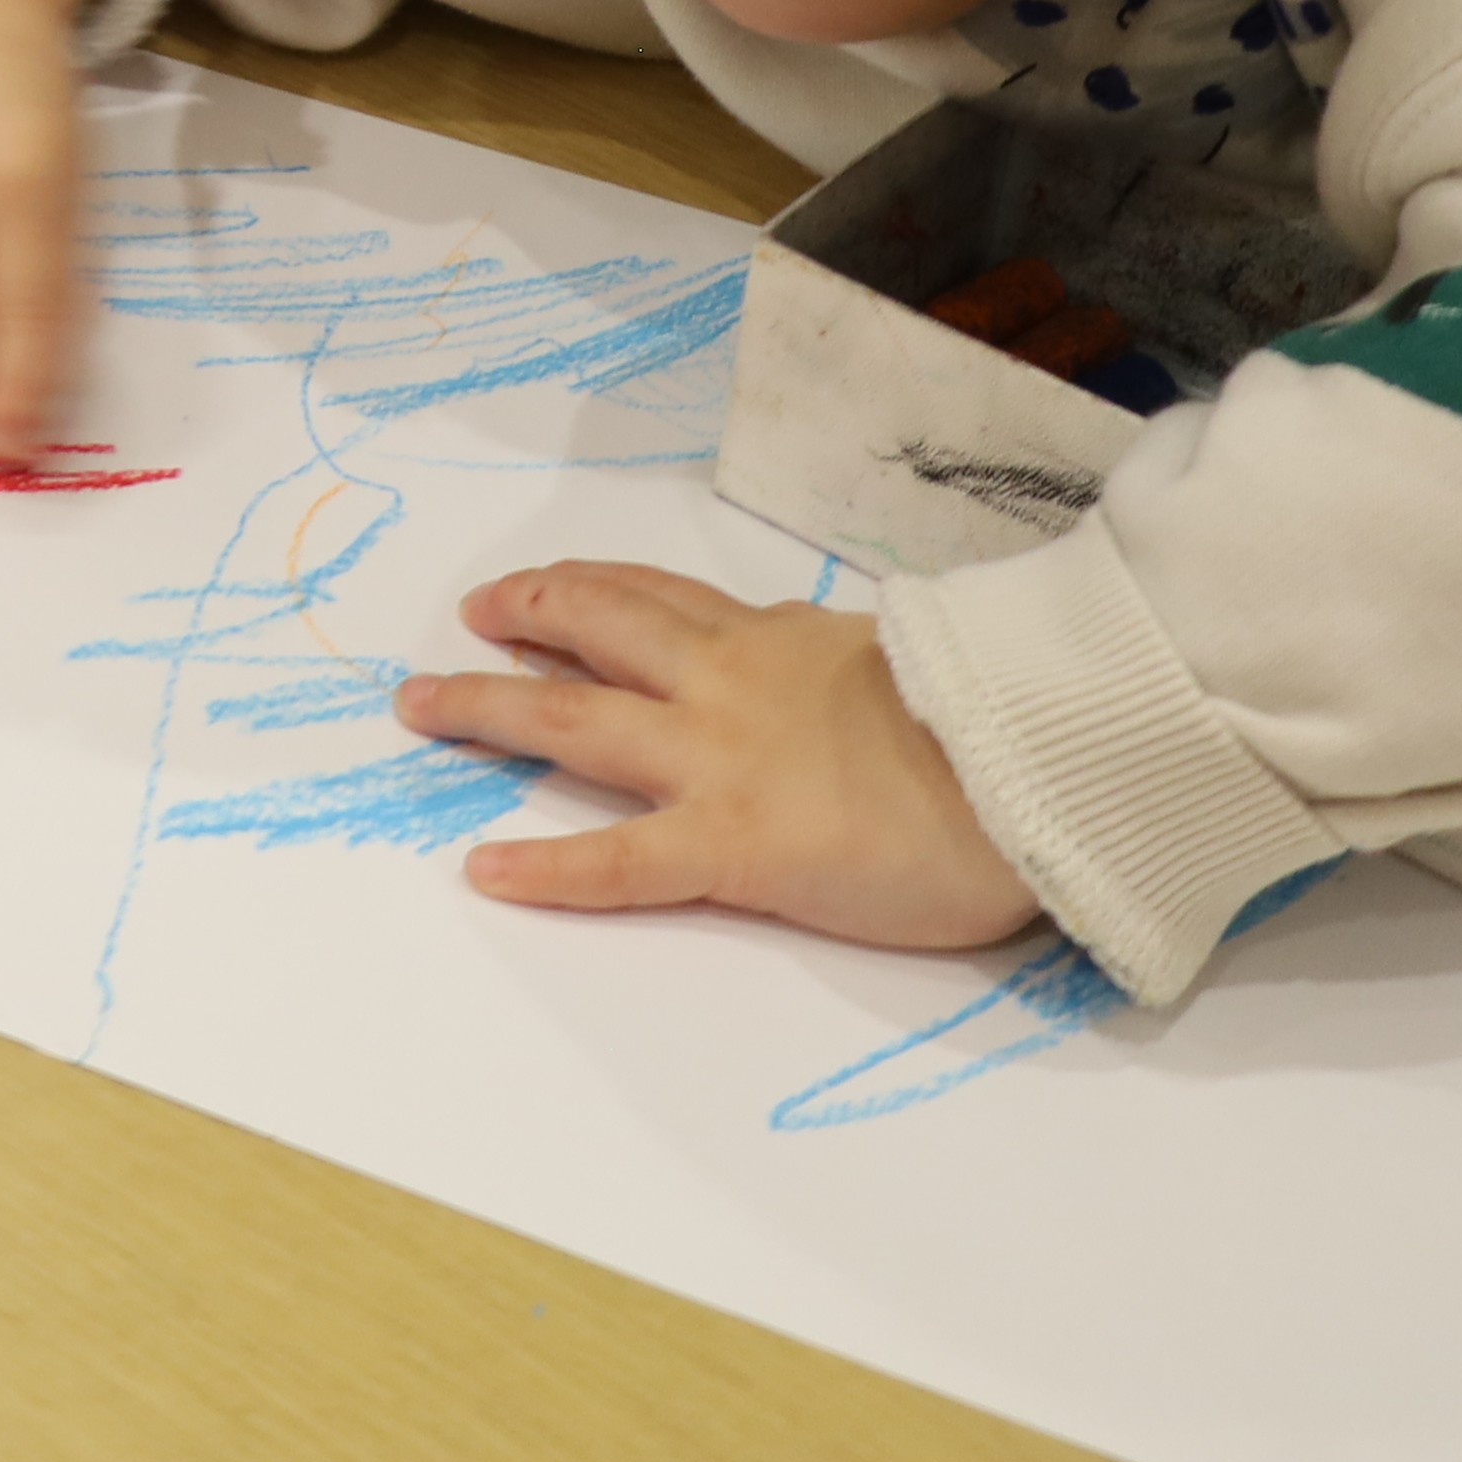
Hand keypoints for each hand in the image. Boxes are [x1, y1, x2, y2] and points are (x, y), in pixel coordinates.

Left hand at [397, 566, 1039, 954]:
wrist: (1039, 773)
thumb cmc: (1000, 733)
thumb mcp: (912, 670)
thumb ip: (847, 670)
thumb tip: (835, 678)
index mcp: (778, 641)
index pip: (662, 600)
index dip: (591, 589)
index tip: (543, 588)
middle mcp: (728, 682)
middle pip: (595, 629)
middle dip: (521, 617)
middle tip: (469, 620)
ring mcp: (719, 758)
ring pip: (574, 717)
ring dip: (487, 705)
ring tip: (422, 708)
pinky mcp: (733, 843)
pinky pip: (618, 859)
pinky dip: (546, 868)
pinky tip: (485, 872)